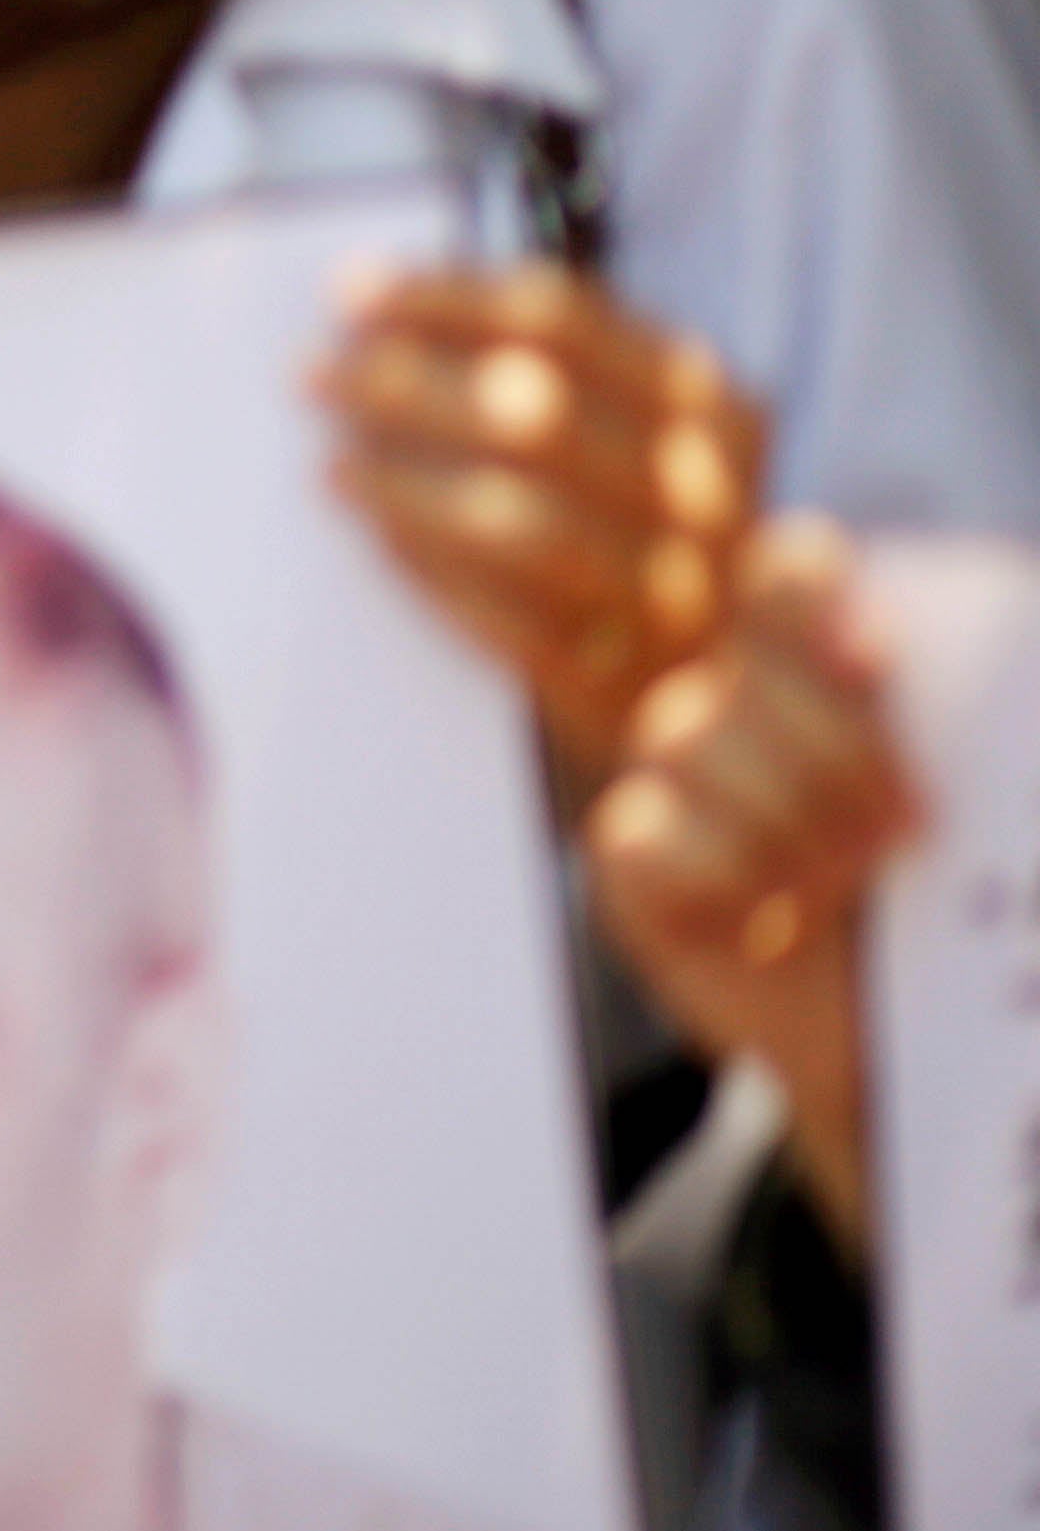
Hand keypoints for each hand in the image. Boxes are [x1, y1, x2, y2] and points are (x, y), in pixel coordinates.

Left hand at [318, 262, 760, 794]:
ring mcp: (672, 596)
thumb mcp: (622, 434)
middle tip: (313, 375)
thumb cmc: (625, 529)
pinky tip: (372, 535)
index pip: (561, 323)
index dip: (441, 301)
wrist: (708, 699)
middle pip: (532, 413)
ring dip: (404, 480)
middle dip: (404, 384)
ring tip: (333, 462)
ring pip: (517, 518)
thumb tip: (368, 300)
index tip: (348, 293)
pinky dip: (426, 567)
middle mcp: (705, 495)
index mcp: (707, 406)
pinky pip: (504, 617)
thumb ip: (536, 364)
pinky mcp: (620, 684)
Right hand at [589, 521, 913, 1256]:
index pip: (790, 573)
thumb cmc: (967, 911)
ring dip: (785, 818)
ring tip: (849, 882)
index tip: (875, 663)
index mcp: (826, 666)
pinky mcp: (632, 868)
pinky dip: (717, 875)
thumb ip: (977, 716)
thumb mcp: (986, 794)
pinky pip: (638, 833)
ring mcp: (672, 782)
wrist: (928, 1046)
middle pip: (739, 666)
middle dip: (830, 747)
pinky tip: (773, 922)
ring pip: (682, 737)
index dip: (813, 599)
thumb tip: (972, 642)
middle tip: (906, 829)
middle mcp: (737, 705)